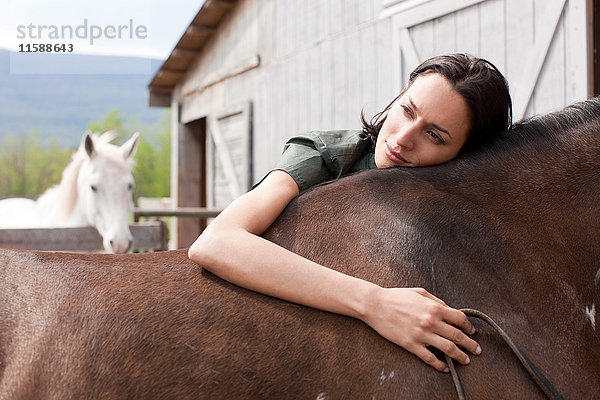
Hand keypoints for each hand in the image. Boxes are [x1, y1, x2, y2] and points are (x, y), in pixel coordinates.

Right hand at [361, 287, 480, 371]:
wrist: (376, 305)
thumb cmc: (397, 297)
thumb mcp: (420, 292)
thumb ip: (436, 301)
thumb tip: (448, 309)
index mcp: (435, 308)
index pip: (460, 319)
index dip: (468, 327)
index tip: (471, 332)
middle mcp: (431, 322)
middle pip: (458, 336)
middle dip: (470, 345)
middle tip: (477, 350)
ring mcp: (422, 335)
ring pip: (448, 349)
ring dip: (460, 356)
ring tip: (466, 360)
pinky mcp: (412, 345)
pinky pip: (430, 358)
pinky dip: (440, 365)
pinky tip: (445, 368)